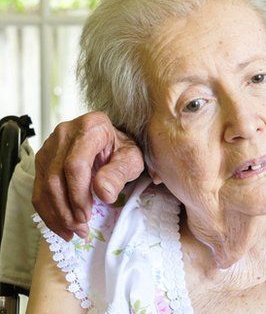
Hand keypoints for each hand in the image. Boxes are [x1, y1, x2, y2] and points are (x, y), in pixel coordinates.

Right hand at [32, 112, 143, 240]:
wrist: (112, 141)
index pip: (75, 165)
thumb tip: (103, 193)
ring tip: (72, 232)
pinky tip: (60, 225)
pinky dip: (47, 211)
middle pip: (55, 177)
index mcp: (90, 127)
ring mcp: (50, 145)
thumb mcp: (131, 159)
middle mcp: (65, 133)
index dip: (78, 194)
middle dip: (66, 209)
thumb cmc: (123, 150)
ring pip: (43, 185)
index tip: (86, 216)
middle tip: (80, 229)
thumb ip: (119, 173)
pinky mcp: (43, 159)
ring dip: (56, 214)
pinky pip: (39, 188)